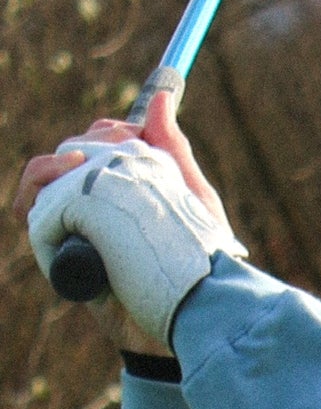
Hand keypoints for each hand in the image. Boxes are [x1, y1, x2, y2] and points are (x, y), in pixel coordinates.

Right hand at [12, 92, 240, 355]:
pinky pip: (32, 214)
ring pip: (40, 178)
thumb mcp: (191, 195)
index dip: (108, 131)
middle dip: (88, 142)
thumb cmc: (200, 258)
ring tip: (81, 162)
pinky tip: (63, 187)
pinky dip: (39, 194)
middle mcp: (95, 205)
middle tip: (118, 146)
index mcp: (123, 188)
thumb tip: (161, 98)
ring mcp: (76, 227)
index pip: (97, 142)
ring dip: (55, 162)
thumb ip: (173, 148)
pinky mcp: (62, 254)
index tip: (134, 134)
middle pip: (67, 154)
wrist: (195, 311)